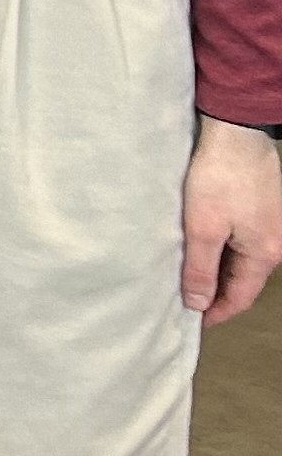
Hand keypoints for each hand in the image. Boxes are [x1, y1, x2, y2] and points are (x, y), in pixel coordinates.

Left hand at [183, 116, 281, 324]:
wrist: (238, 133)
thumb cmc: (220, 177)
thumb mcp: (203, 227)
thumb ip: (200, 268)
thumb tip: (198, 303)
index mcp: (264, 254)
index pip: (240, 297)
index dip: (216, 312)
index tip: (193, 322)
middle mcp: (274, 243)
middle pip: (243, 280)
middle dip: (215, 292)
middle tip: (182, 298)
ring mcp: (270, 225)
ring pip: (241, 260)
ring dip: (216, 269)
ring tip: (185, 273)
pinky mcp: (261, 208)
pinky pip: (241, 240)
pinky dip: (221, 249)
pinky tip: (199, 245)